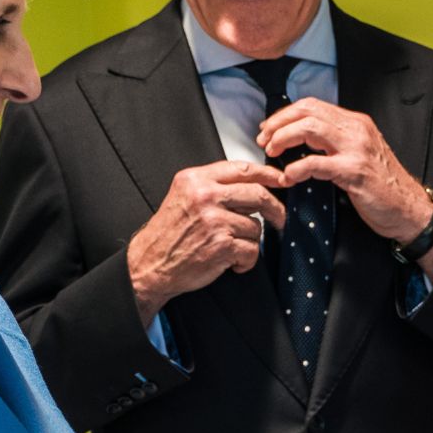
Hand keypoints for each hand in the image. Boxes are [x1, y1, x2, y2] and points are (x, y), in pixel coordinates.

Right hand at [127, 161, 288, 319]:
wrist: (150, 263)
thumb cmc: (169, 233)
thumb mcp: (185, 196)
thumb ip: (214, 186)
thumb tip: (256, 184)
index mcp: (195, 179)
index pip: (242, 169)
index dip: (268, 174)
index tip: (282, 180)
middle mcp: (204, 196)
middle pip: (257, 194)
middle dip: (275, 209)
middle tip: (280, 218)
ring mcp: (214, 221)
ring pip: (256, 226)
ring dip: (249, 241)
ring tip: (230, 248)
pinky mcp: (221, 245)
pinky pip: (252, 250)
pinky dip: (245, 261)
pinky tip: (230, 263)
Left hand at [260, 98, 432, 246]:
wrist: (409, 209)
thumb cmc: (383, 187)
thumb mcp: (359, 154)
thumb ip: (336, 143)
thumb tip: (304, 140)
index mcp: (356, 124)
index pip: (313, 106)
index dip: (286, 114)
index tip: (269, 128)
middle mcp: (357, 130)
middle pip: (308, 111)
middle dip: (279, 123)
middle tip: (264, 139)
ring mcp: (356, 150)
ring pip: (310, 128)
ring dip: (284, 138)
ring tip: (272, 151)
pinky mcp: (355, 172)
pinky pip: (317, 163)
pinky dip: (297, 168)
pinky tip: (288, 176)